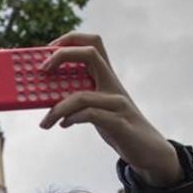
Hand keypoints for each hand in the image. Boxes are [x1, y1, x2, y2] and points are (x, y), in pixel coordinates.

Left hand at [37, 32, 183, 186]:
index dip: (69, 40)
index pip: (92, 44)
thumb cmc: (118, 128)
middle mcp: (113, 85)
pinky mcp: (120, 123)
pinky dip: (72, 119)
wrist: (150, 151)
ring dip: (56, 109)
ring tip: (45, 122)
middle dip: (61, 56)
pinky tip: (64, 125)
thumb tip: (46, 100)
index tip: (47, 50)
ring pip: (82, 95)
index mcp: (106, 78)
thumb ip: (77, 101)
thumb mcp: (96, 109)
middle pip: (90, 53)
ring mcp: (118, 103)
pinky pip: (90, 115)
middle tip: (42, 70)